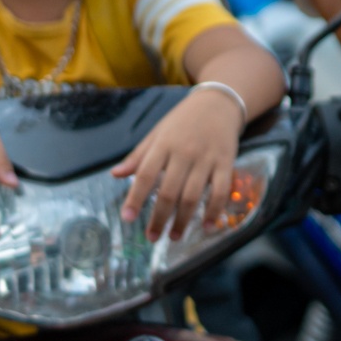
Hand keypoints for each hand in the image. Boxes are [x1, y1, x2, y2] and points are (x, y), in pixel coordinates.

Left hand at [112, 84, 246, 239]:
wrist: (218, 102)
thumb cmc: (183, 121)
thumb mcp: (156, 133)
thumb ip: (138, 156)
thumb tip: (114, 175)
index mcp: (163, 145)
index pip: (144, 175)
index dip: (135, 198)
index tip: (128, 219)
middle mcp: (184, 152)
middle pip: (168, 192)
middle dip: (159, 218)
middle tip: (152, 237)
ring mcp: (206, 158)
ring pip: (193, 196)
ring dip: (183, 220)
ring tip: (174, 236)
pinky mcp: (226, 162)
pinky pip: (221, 191)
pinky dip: (215, 211)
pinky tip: (207, 226)